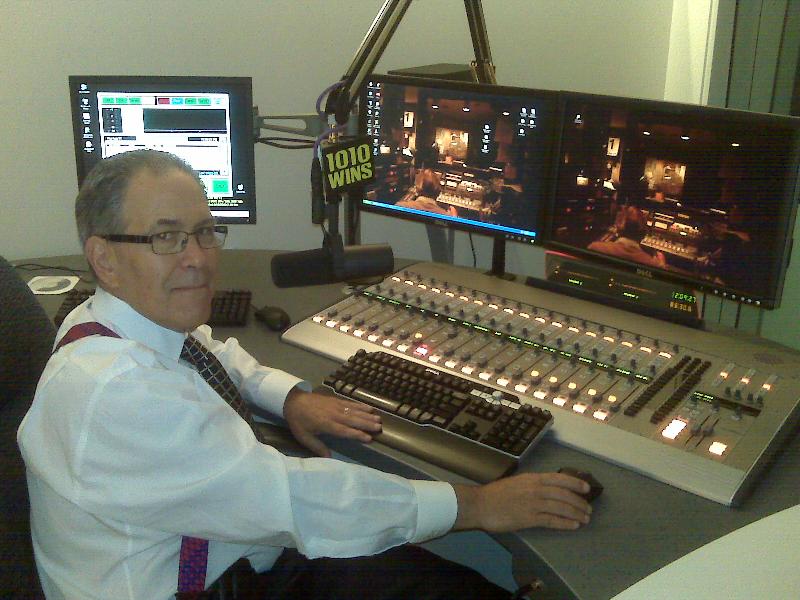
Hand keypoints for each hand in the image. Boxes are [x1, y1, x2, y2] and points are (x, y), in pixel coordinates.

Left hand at [283, 389, 381, 457]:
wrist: (294, 401)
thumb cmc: (299, 421)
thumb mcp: (304, 437)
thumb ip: (317, 447)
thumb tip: (329, 458)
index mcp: (326, 425)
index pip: (345, 431)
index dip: (357, 435)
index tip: (368, 439)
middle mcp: (334, 415)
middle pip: (353, 420)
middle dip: (367, 424)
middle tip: (379, 428)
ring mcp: (336, 406)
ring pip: (354, 411)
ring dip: (367, 415)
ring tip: (378, 419)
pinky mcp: (336, 401)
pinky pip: (350, 403)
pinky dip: (360, 406)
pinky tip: (369, 408)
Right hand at [453, 472, 591, 531]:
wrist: (480, 504)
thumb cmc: (495, 494)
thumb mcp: (516, 482)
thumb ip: (531, 485)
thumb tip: (547, 489)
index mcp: (532, 478)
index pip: (559, 479)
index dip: (575, 483)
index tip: (587, 489)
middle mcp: (535, 489)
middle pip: (564, 494)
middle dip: (579, 502)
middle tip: (588, 509)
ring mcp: (533, 504)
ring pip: (561, 507)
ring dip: (576, 513)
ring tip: (585, 519)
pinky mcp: (529, 519)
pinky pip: (552, 520)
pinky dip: (565, 523)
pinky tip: (574, 526)